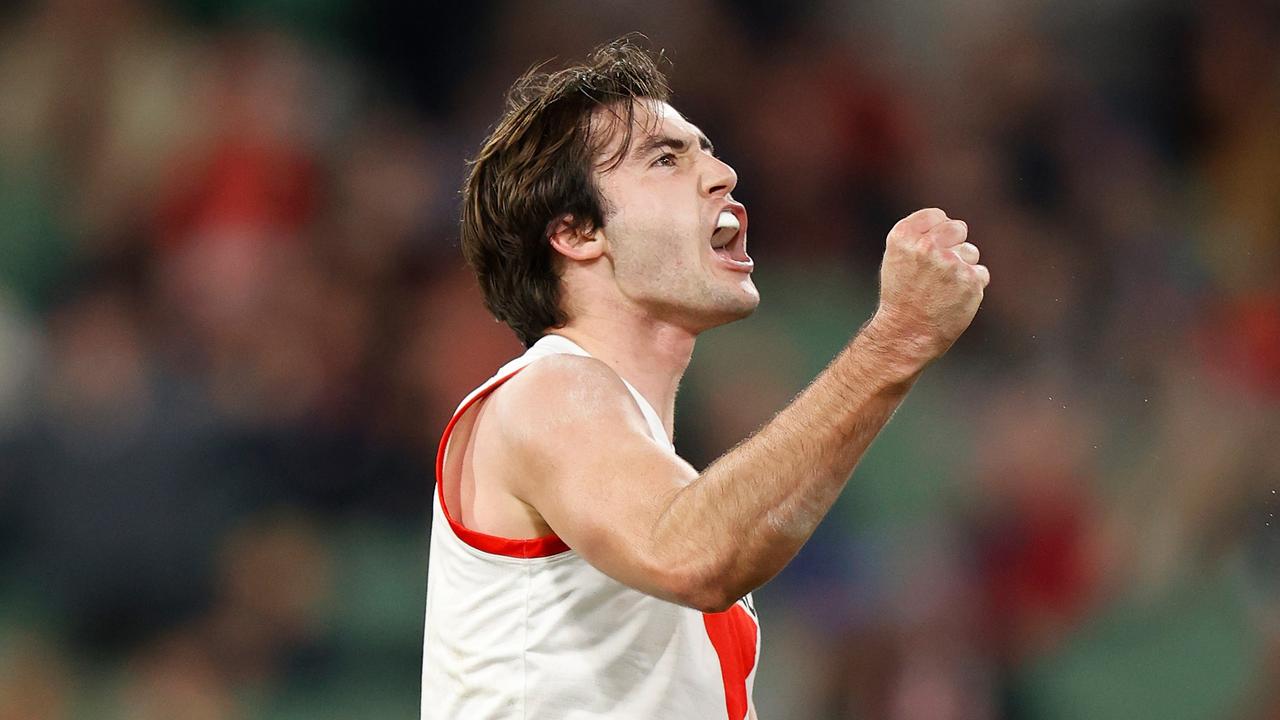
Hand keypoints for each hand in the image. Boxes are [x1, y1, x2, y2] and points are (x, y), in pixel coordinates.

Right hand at [870, 207, 988, 365]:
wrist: (906, 333)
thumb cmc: (901, 297)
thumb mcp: (896, 259)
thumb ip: (919, 236)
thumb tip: (948, 224)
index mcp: (904, 237)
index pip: (937, 216)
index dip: (937, 231)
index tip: (931, 248)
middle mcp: (927, 246)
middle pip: (958, 228)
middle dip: (954, 244)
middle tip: (941, 269)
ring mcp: (951, 262)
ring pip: (971, 252)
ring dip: (963, 268)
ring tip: (943, 289)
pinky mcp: (971, 280)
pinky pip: (980, 274)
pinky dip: (971, 287)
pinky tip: (954, 299)